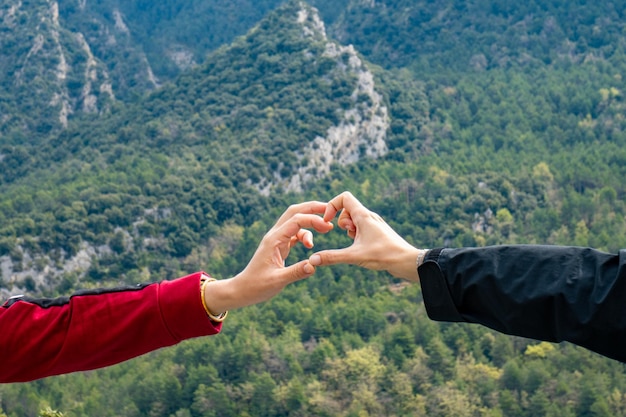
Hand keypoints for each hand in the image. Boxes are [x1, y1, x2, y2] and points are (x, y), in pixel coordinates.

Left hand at [203, 201, 332, 312]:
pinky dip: (305, 234)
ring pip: (295, 221)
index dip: (313, 220)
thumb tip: (314, 265)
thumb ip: (296, 272)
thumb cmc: (257, 286)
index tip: (329, 227)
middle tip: (331, 210)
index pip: (296, 220)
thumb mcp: (277, 281)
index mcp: (274, 240)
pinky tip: (311, 244)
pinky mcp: (279, 246)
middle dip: (312, 208)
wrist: (243, 290)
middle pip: (294, 212)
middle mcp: (275, 235)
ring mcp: (277, 239)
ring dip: (310, 222)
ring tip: (326, 230)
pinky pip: (294, 233)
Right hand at [308, 191, 422, 280]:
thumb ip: (332, 257)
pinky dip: (357, 235)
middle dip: (342, 222)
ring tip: (357, 243)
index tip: (328, 222)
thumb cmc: (384, 255)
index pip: (344, 197)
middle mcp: (369, 217)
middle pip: (347, 209)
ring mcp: (374, 224)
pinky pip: (361, 227)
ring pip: (354, 219)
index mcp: (363, 216)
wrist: (407, 261)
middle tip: (349, 235)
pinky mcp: (377, 232)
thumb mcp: (354, 256)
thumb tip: (312, 260)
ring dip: (349, 230)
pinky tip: (362, 248)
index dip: (332, 206)